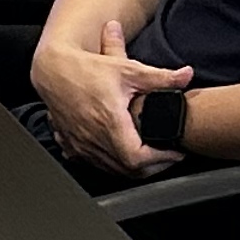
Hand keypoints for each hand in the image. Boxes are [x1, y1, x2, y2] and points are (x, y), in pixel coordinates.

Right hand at [30, 18, 192, 174]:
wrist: (52, 69)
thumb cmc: (86, 69)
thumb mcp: (127, 69)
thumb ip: (160, 77)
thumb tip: (187, 76)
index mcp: (109, 122)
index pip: (137, 158)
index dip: (161, 160)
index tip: (174, 152)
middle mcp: (93, 138)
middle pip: (128, 170)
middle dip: (153, 167)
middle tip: (168, 156)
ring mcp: (80, 144)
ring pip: (112, 169)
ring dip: (133, 167)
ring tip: (150, 156)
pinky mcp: (71, 144)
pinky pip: (94, 163)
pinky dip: (111, 163)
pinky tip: (119, 153)